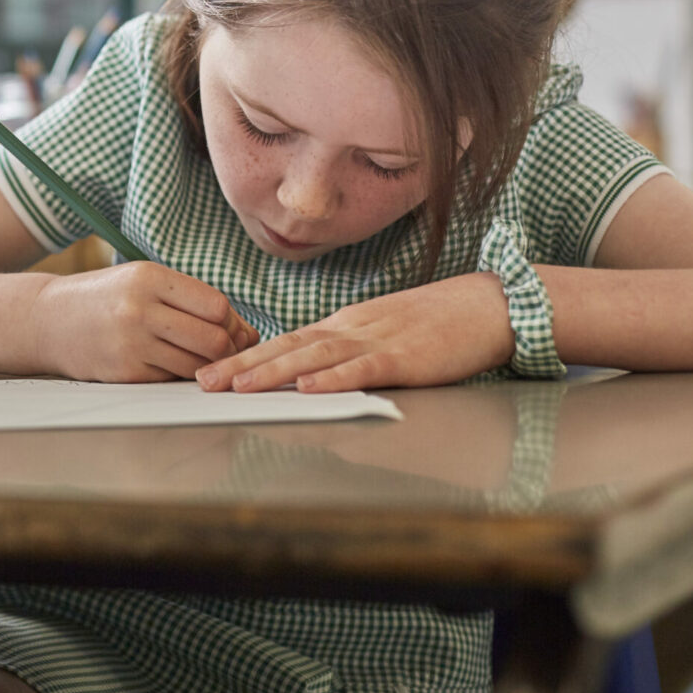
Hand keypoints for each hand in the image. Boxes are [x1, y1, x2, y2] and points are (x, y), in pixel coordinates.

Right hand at [34, 262, 259, 381]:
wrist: (46, 319)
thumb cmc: (104, 298)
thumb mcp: (142, 281)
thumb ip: (191, 301)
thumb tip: (247, 333)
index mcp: (148, 277)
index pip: (216, 306)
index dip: (232, 321)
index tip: (229, 327)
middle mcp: (138, 309)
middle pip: (213, 339)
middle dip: (227, 349)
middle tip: (222, 350)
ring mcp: (130, 343)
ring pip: (197, 365)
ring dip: (207, 367)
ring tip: (198, 359)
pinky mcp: (123, 372)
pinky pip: (171, 379)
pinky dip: (179, 375)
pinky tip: (169, 364)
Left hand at [196, 273, 515, 393]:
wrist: (491, 305)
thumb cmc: (439, 324)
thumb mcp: (383, 336)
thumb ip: (349, 355)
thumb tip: (312, 378)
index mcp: (345, 325)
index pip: (286, 340)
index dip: (245, 356)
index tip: (210, 371)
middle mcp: (352, 329)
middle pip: (288, 346)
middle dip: (241, 365)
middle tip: (202, 382)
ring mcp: (378, 341)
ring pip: (315, 356)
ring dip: (274, 371)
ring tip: (238, 385)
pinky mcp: (407, 358)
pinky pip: (365, 368)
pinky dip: (334, 378)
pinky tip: (308, 387)